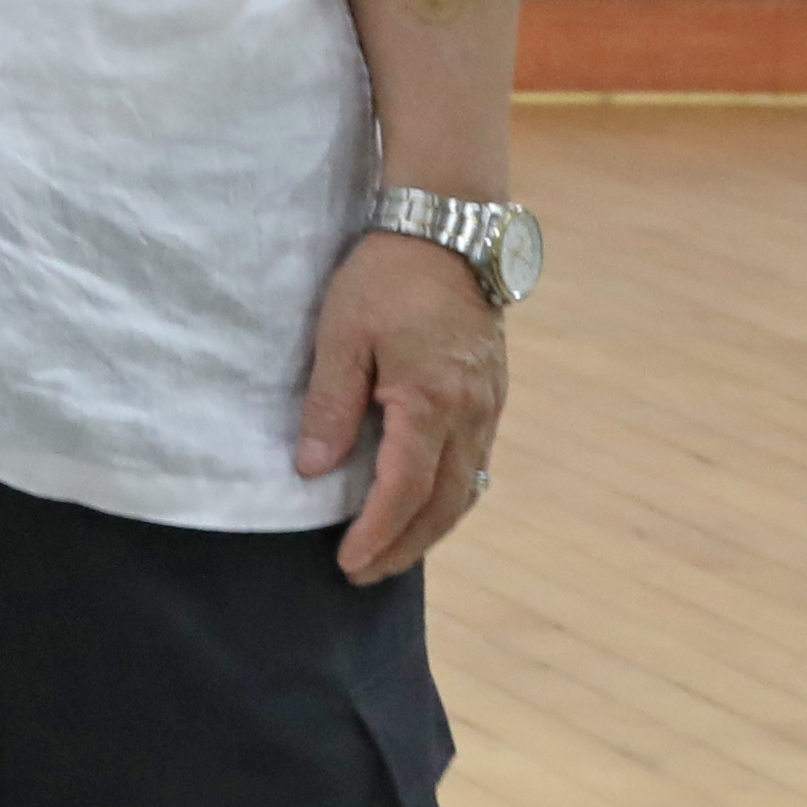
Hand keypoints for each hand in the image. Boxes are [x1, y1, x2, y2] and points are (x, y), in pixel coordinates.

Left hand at [301, 225, 504, 579]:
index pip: (405, 490)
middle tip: (366, 574)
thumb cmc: (385, 278)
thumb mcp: (341, 335)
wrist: (447, 233)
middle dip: (405, 545)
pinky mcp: (492, 394)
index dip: (378, 532)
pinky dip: (450, 496)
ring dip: (431, 528)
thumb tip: (314, 470)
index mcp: (431, 400)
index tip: (349, 562)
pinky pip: (476, 463)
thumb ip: (329, 405)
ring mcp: (489, 405)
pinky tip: (425, 505)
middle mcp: (471, 412)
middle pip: (444, 503)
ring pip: (468, 488)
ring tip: (392, 552)